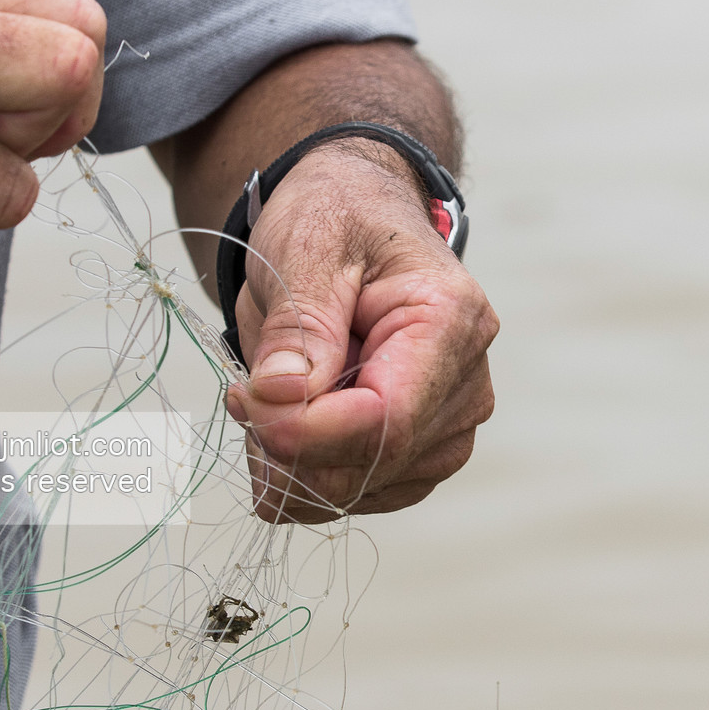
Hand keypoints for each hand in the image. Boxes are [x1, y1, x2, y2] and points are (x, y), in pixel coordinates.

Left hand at [224, 138, 497, 522]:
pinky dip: (300, 471)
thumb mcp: (306, 248)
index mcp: (451, 322)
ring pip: (357, 491)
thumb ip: (298, 329)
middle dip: (289, 444)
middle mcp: (466, 385)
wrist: (353, 216)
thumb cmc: (336, 218)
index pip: (386, 420)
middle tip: (242, 391)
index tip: (244, 399)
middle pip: (372, 465)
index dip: (306, 432)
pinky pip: (350, 494)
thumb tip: (283, 401)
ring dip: (290, 460)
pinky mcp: (416, 454)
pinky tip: (280, 421)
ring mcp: (447, 428)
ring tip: (265, 391)